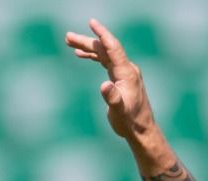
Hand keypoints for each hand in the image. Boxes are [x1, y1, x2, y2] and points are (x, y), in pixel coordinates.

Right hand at [65, 19, 158, 145]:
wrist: (141, 130)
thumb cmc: (130, 122)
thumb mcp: (118, 111)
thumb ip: (112, 98)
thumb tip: (103, 86)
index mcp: (127, 73)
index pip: (113, 48)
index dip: (102, 34)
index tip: (91, 22)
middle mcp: (127, 69)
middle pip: (105, 49)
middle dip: (87, 41)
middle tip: (67, 37)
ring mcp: (124, 73)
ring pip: (104, 54)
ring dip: (88, 48)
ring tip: (69, 43)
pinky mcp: (121, 78)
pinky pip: (106, 62)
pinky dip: (94, 57)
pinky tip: (82, 55)